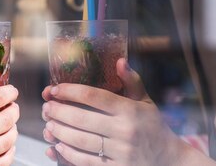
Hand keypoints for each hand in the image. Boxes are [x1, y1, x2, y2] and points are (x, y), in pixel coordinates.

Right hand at [0, 62, 18, 164]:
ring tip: (9, 124)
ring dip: (12, 129)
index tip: (11, 90)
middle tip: (12, 106)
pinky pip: (2, 162)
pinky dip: (8, 152)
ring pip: (7, 140)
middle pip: (6, 119)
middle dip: (13, 110)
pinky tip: (4, 145)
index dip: (8, 93)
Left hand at [41, 58, 182, 165]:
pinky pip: (86, 161)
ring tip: (49, 124)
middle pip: (81, 118)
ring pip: (80, 140)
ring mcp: (121, 152)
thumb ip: (131, 81)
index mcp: (130, 110)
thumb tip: (119, 60)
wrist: (169, 160)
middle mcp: (125, 131)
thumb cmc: (153, 127)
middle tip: (47, 107)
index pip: (93, 96)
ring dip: (59, 131)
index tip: (54, 89)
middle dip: (58, 111)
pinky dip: (68, 153)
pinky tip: (58, 145)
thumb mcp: (145, 102)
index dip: (70, 91)